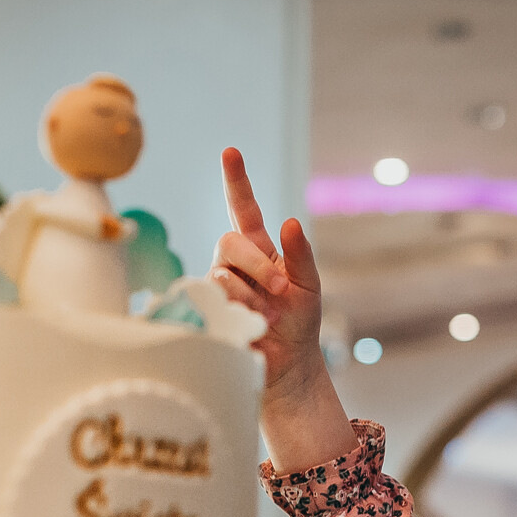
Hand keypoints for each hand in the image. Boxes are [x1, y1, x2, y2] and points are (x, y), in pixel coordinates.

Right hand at [211, 147, 325, 402]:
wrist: (288, 364)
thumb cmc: (299, 322)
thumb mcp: (309, 286)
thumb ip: (301, 255)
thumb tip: (289, 221)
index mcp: (260, 248)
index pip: (243, 208)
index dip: (236, 181)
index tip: (230, 152)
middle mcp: (234, 262)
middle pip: (229, 241)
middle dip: (257, 263)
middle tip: (282, 290)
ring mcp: (219, 285)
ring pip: (221, 274)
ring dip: (251, 295)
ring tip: (268, 316)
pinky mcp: (207, 309)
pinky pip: (213, 300)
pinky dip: (238, 312)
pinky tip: (251, 326)